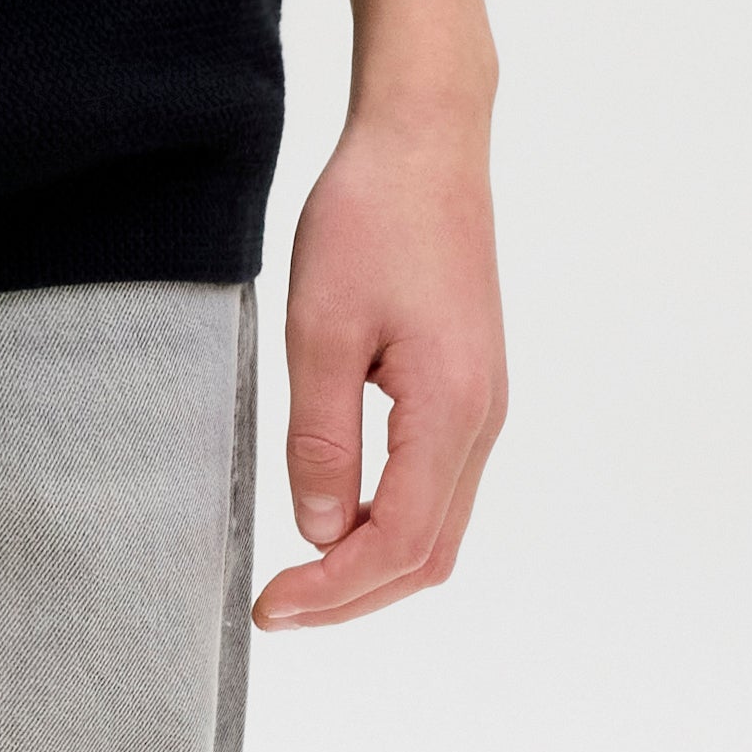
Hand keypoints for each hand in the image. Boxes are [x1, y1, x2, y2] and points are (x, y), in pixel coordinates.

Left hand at [253, 102, 506, 628]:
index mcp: (450, 409)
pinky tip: (336, 519)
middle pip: (428, 555)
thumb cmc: (371, 219)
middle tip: (278, 606)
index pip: (397, 543)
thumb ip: (321, 438)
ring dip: (372, 565)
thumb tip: (318, 530)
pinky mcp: (468, 391)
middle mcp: (481, 420)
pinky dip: (389, 524)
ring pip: (437, 528)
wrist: (425, 145)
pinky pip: (437, 487)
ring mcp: (482, 408)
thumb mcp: (321, 329)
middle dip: (353, 596)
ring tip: (299, 575)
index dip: (334, 590)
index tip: (270, 606)